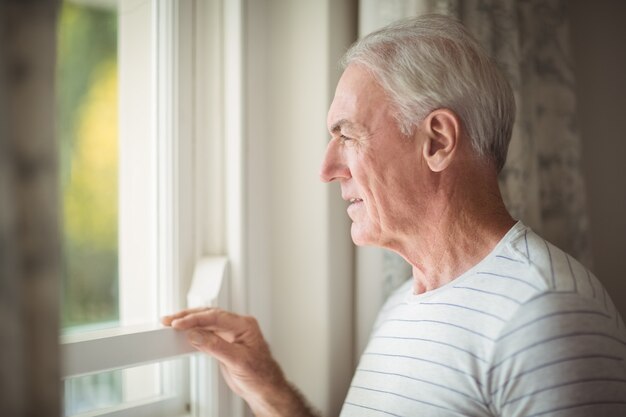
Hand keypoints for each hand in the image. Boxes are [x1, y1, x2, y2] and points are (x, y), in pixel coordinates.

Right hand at [162, 308, 318, 416]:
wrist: (264, 389)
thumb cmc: (260, 375)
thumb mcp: (237, 361)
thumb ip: (215, 346)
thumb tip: (195, 334)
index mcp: (245, 325)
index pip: (216, 316)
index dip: (195, 319)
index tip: (179, 323)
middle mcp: (238, 326)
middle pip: (209, 315)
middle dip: (188, 316)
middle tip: (170, 320)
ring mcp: (230, 334)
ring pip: (206, 323)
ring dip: (189, 323)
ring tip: (172, 324)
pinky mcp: (224, 343)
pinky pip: (206, 333)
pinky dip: (194, 333)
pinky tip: (184, 333)